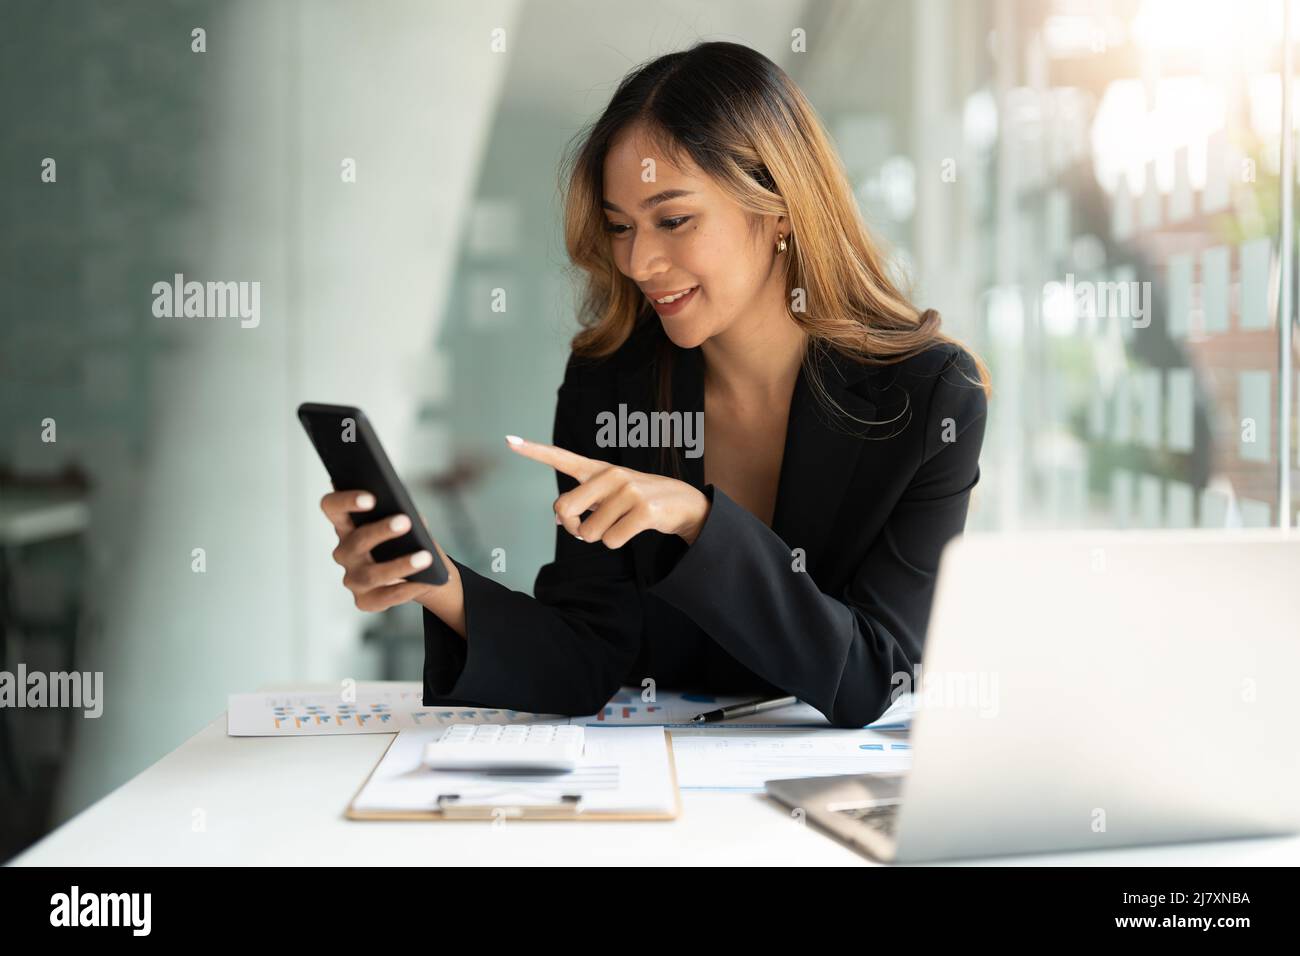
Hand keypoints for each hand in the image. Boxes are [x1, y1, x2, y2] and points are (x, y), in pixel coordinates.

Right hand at [319, 490, 453, 612]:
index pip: (332, 507)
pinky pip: (384, 597)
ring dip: (400, 565)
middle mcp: (344, 552)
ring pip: (370, 574)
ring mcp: (351, 579)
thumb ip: (403, 514)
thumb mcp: (407, 522)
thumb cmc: (408, 539)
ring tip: (425, 557)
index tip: (371, 497)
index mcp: (347, 525)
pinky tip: (424, 581)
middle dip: (381, 531)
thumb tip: (412, 518)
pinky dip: (406, 589)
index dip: (346, 501)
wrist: (420, 573)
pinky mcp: (364, 601)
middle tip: (406, 521)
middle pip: (355, 541)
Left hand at [505, 435, 710, 547]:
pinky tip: (635, 529)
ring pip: (589, 533)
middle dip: (574, 528)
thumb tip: (559, 518)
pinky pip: (611, 541)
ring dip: (602, 538)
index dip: (534, 451)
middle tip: (591, 528)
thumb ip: (583, 503)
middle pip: (565, 509)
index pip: (561, 458)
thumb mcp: (610, 497)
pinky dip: (618, 543)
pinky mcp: (643, 510)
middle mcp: (611, 475)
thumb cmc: (638, 502)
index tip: (509, 440)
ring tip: (622, 523)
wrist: (685, 504)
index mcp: (599, 470)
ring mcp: (628, 491)